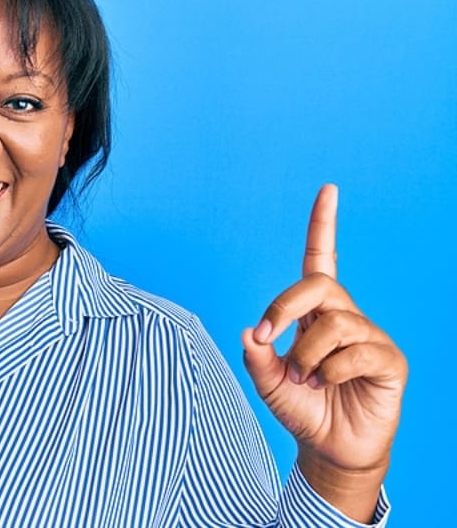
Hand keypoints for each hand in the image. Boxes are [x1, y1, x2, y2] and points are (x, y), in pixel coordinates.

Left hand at [241, 184, 405, 515]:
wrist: (329, 448)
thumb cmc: (302, 408)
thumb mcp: (267, 381)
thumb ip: (256, 355)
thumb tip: (249, 331)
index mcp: (314, 313)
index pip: (321, 259)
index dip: (323, 226)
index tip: (328, 190)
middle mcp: (344, 317)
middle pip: (319, 284)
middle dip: (284, 305)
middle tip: (266, 336)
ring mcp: (368, 336)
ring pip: (333, 323)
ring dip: (306, 354)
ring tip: (305, 379)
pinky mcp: (388, 360)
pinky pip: (354, 352)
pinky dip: (330, 370)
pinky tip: (327, 385)